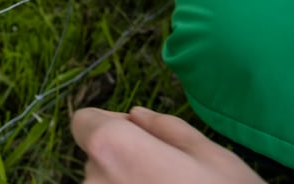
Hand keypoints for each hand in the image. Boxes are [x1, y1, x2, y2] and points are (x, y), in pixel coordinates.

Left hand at [72, 107, 265, 183]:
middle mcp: (94, 179)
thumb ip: (165, 128)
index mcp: (112, 148)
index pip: (84, 121)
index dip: (110, 122)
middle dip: (124, 156)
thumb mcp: (209, 154)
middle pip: (97, 157)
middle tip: (168, 171)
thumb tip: (137, 115)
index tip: (140, 133)